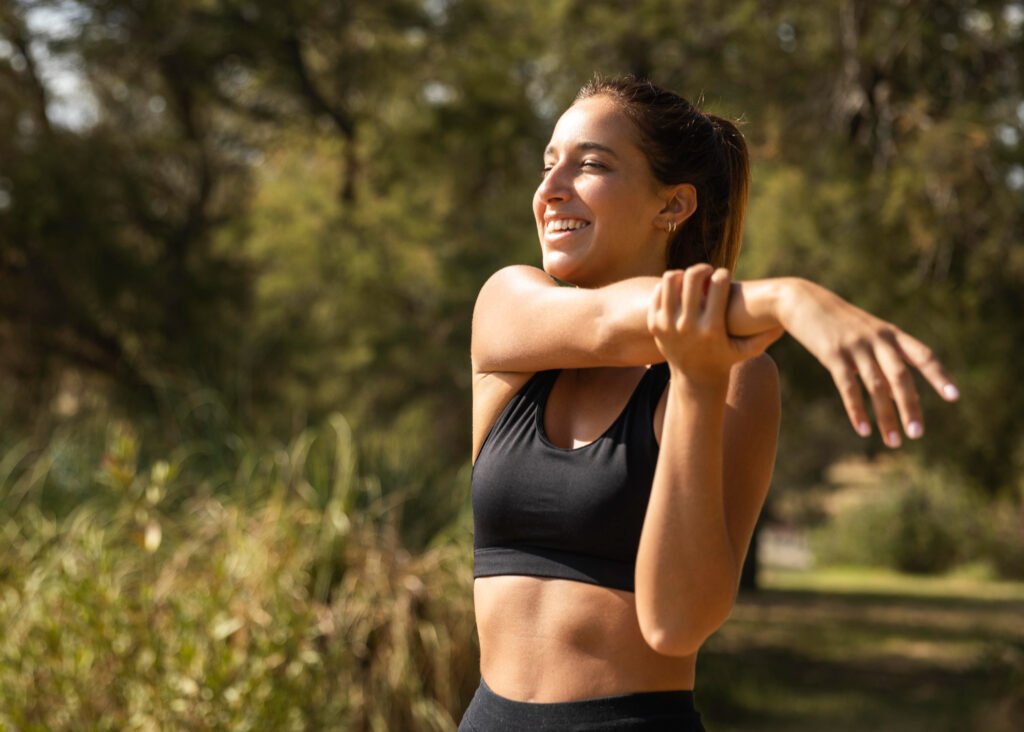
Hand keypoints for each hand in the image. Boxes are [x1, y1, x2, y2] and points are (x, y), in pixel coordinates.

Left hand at [648, 266, 783, 388]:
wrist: (693, 378)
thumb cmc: (725, 358)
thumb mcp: (747, 350)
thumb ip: (765, 335)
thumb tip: (784, 322)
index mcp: (711, 328)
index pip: (717, 284)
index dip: (722, 274)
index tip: (724, 276)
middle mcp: (687, 325)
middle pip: (691, 277)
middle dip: (702, 269)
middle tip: (707, 272)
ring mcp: (667, 325)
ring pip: (670, 280)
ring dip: (682, 275)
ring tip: (691, 280)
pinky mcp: (655, 324)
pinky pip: (658, 292)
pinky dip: (669, 287)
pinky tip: (680, 291)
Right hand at [777, 278, 958, 446]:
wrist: (803, 300)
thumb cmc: (839, 322)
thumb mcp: (867, 332)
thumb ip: (885, 355)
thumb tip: (899, 390)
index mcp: (891, 334)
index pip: (923, 356)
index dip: (939, 376)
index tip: (954, 397)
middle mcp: (878, 340)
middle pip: (901, 376)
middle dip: (910, 406)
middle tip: (917, 434)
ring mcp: (855, 347)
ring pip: (876, 386)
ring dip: (886, 416)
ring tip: (894, 441)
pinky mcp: (832, 354)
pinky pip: (848, 387)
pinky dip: (857, 410)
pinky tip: (863, 430)